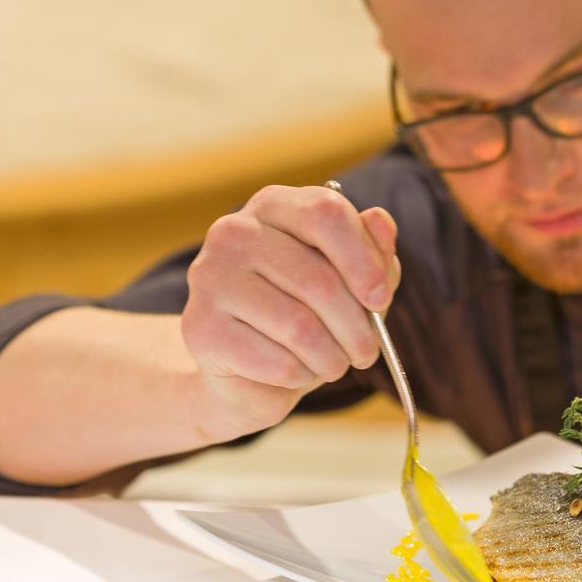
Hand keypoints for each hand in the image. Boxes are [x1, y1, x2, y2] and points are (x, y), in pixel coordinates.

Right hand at [180, 184, 400, 442]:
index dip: (364, 260)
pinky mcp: (200, 327)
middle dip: (356, 327)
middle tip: (366, 352)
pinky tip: (297, 372)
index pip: (326, 213)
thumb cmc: (306, 317)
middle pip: (318, 279)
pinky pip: (276, 361)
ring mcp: (210, 276)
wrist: (247, 373)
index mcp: (273, 205)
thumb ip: (372, 253)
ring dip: (332, 358)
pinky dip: (300, 376)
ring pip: (299, 326)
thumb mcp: (351, 283)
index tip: (380, 298)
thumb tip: (381, 221)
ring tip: (335, 364)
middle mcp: (233, 231)